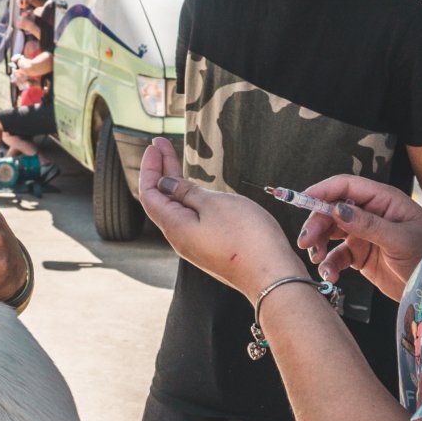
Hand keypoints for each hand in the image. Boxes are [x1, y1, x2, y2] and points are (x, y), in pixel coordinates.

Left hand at [137, 138, 301, 301]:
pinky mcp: (212, 249)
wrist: (272, 275)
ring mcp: (196, 245)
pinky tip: (196, 192)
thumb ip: (188, 192)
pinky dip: (189, 199)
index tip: (155, 145)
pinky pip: (192, 219)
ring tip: (174, 162)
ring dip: (174, 184)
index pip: (150, 193)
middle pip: (161, 200)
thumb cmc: (246, 238)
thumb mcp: (215, 204)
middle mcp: (180, 238)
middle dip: (161, 170)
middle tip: (161, 145)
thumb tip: (166, 185)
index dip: (150, 168)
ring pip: (177, 210)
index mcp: (175, 226)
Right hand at [294, 175, 421, 300]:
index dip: (322, 191)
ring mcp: (363, 234)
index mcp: (383, 200)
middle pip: (332, 209)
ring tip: (316, 259)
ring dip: (319, 244)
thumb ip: (368, 224)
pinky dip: (329, 264)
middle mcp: (370, 213)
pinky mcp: (360, 255)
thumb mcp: (400, 239)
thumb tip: (337, 209)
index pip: (347, 186)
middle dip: (316, 224)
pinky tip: (329, 274)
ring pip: (330, 232)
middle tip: (305, 242)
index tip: (302, 200)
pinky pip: (337, 255)